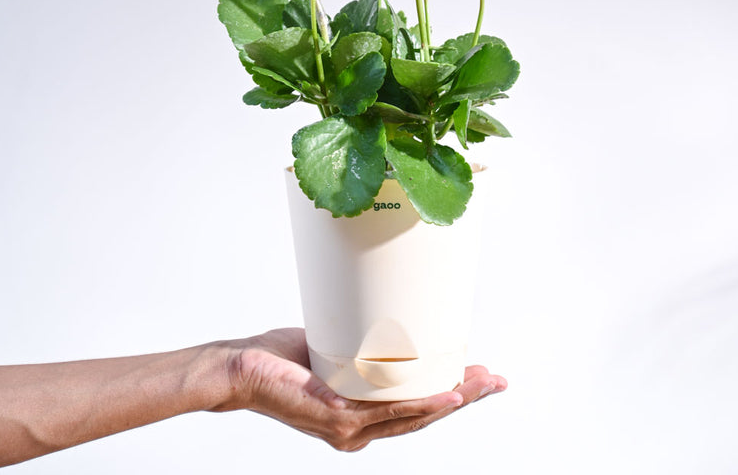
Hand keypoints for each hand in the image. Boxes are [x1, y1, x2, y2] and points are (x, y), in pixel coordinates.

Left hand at [212, 327, 506, 451]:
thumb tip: (385, 310)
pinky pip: (387, 411)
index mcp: (361, 415)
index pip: (415, 408)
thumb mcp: (332, 348)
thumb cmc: (281, 359)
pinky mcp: (335, 414)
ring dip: (452, 400)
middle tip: (497, 380)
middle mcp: (359, 428)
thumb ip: (360, 343)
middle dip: (464, 398)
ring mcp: (348, 426)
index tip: (479, 378)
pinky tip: (445, 396)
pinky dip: (421, 404)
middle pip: (423, 415)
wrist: (240, 367)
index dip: (450, 396)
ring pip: (413, 415)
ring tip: (481, 384)